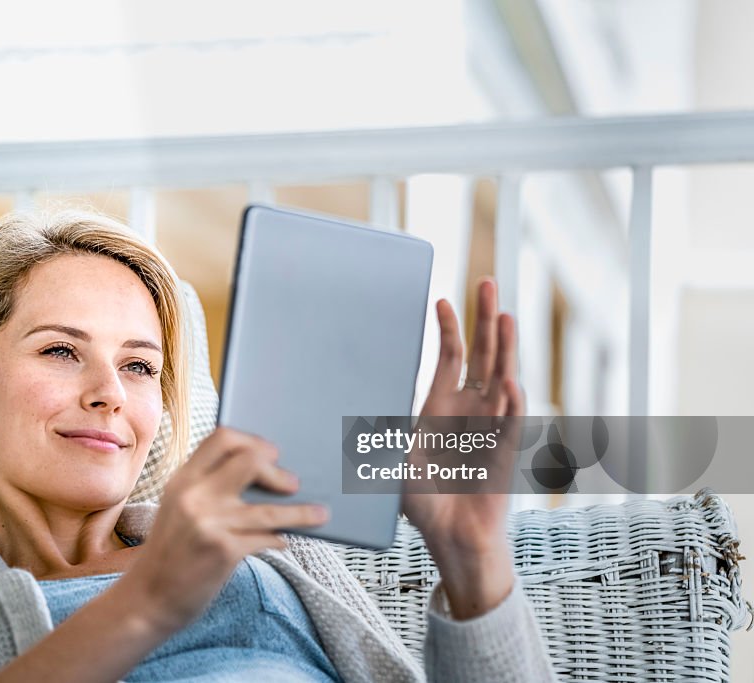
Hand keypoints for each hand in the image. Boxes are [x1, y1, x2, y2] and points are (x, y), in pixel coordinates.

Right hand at [121, 427, 327, 635]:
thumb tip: (264, 474)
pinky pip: (267, 538)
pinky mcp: (223, 552)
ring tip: (319, 514)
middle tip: (292, 482)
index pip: (221, 438)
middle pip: (249, 461)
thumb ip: (208, 487)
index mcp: (182, 480)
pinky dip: (280, 538)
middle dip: (277, 470)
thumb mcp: (178, 509)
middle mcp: (194, 496)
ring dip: (301, 512)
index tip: (269, 452)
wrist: (147, 599)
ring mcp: (209, 523)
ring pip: (270, 508)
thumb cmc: (170, 553)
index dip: (251, 441)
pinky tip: (284, 540)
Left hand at [400, 279, 522, 617]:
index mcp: (441, 408)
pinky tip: (509, 383)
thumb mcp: (391, 460)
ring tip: (505, 316)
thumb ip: (378, 435)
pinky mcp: (504, 453)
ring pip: (501, 378)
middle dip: (484, 320)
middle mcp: (469, 410)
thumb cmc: (422, 502)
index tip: (443, 299)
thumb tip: (346, 416)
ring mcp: (490, 428)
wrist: (450, 538)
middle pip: (481, 355)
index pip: (449, 358)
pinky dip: (510, 405)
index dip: (448, 328)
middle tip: (487, 283)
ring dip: (504, 349)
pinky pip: (510, 424)